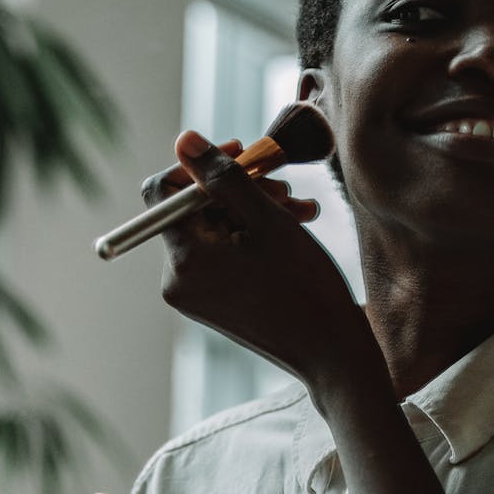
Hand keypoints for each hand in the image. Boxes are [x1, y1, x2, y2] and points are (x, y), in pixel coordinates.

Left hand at [144, 132, 369, 389]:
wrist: (331, 353)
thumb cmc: (304, 287)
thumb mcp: (266, 220)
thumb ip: (223, 177)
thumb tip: (183, 140)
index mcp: (183, 261)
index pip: (162, 193)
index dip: (198, 166)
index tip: (240, 153)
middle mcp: (178, 281)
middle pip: (192, 210)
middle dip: (238, 191)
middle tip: (283, 186)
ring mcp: (195, 295)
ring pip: (215, 229)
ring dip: (255, 211)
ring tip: (300, 210)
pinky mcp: (214, 302)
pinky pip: (224, 254)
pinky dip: (253, 237)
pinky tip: (293, 229)